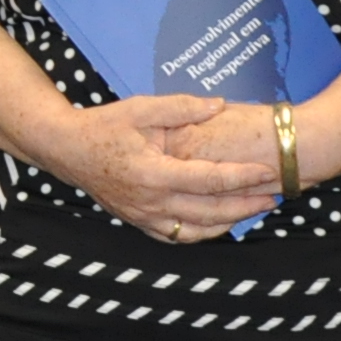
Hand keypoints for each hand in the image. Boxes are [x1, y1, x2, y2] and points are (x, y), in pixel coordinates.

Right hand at [43, 92, 279, 240]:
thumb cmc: (102, 126)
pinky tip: (220, 223)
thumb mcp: (141, 108)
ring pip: (198, 230)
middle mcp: (152, 201)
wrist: (65, 150)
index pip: (210, 179)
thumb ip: (181, 107)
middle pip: (211, 211)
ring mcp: (145, 216)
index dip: (243, 176)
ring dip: (230, 222)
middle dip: (247, 204)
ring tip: (254, 209)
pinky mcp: (138, 221)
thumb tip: (219, 105)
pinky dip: (202, 233)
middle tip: (274, 195)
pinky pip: (177, 236)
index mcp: (155, 173)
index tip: (268, 170)